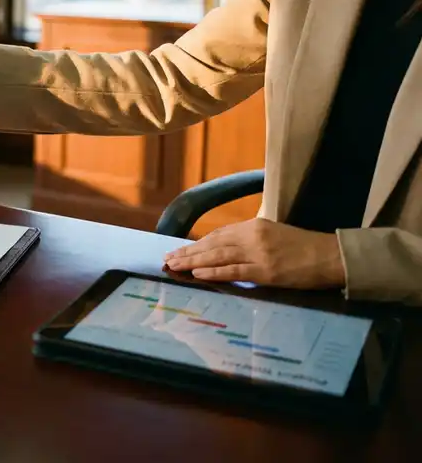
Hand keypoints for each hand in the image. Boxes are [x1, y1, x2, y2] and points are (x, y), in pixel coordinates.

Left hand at [163, 218, 345, 288]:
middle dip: (188, 252)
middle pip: (212, 244)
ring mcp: (258, 254)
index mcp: (254, 226)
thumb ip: (251, 238)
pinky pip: (233, 272)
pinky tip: (197, 274)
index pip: (218, 235)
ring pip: (217, 257)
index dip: (197, 243)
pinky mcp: (265, 272)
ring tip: (174, 266)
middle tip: (168, 259)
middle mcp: (252, 237)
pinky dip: (213, 272)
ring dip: (192, 262)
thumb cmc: (304, 247)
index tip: (180, 249)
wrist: (331, 257)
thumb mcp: (274, 234)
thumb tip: (227, 248)